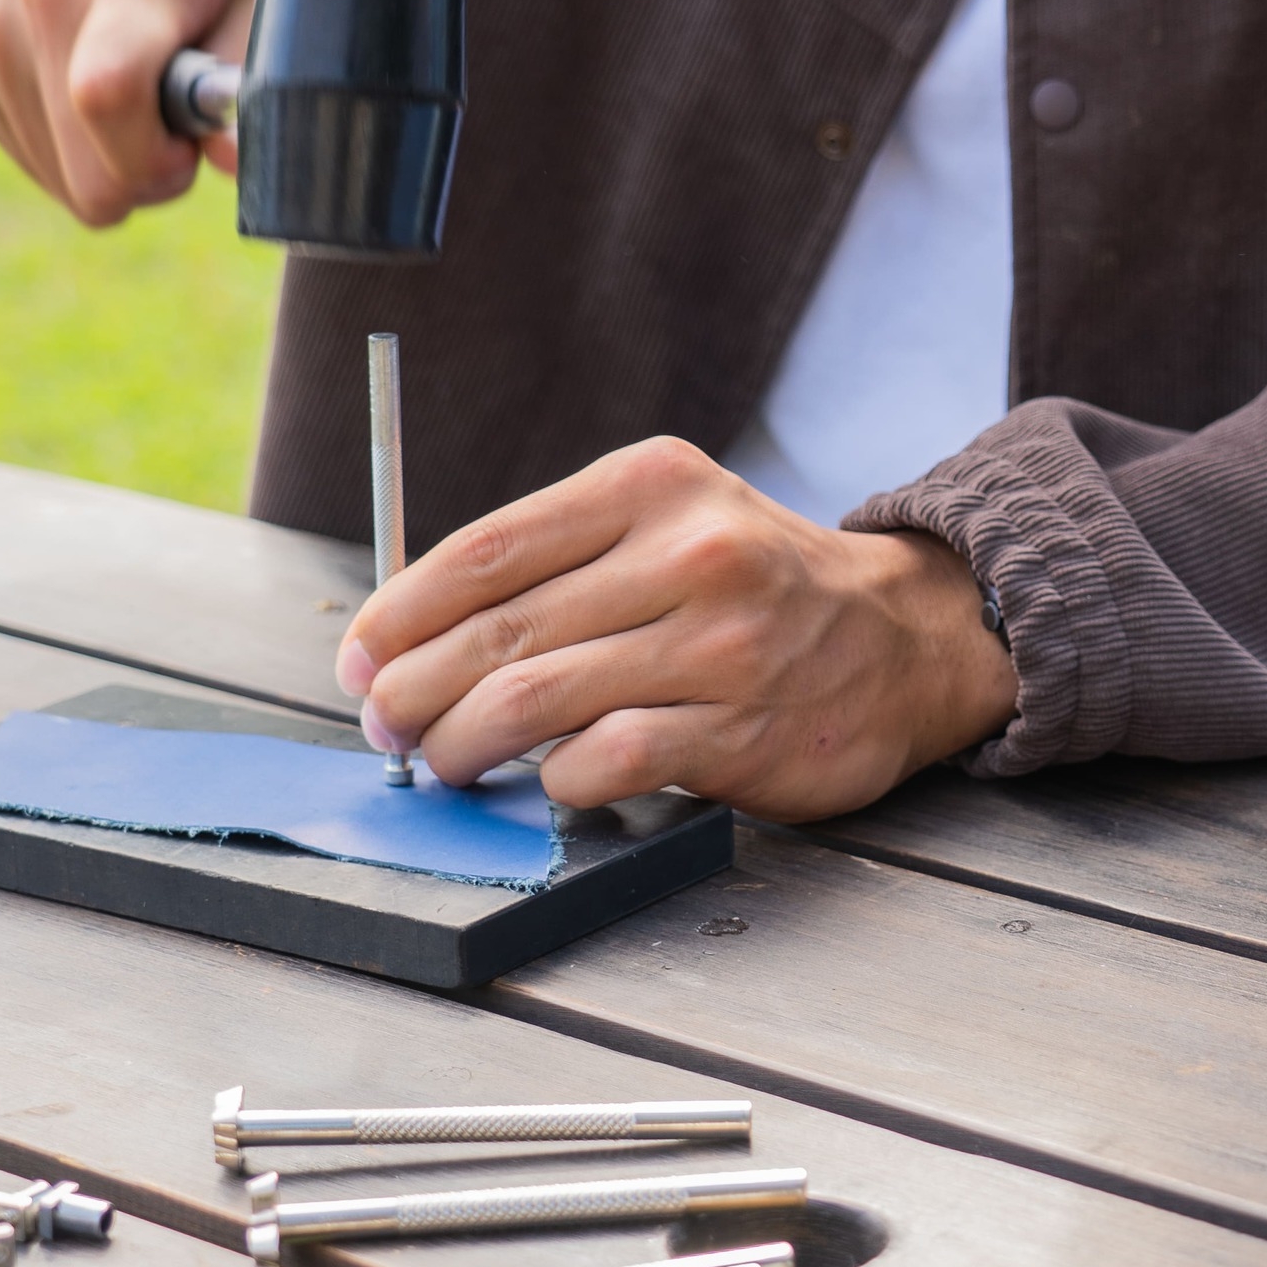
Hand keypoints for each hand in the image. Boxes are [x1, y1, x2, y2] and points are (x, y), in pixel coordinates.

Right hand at [0, 0, 265, 224]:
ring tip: (136, 87)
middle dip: (143, 175)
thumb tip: (237, 161)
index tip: (192, 142)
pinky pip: (26, 151)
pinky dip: (68, 144)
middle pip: (84, 174)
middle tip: (174, 123)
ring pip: (56, 176)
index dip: (158, 159)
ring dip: (105, 157)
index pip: (108, 99)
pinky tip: (91, 84)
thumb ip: (255, 73)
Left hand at [334, 437, 1020, 820]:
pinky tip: (547, 780)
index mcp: (650, 486)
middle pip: (499, 631)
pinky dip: (555, 780)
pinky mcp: (740, 728)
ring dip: (463, 745)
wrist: (906, 639)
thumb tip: (413, 632)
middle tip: (383, 724)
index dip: (400, 613)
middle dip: (414, 690)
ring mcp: (719, 645)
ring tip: (441, 761)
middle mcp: (688, 554)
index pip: (487, 550)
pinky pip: (605, 761)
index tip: (360, 656)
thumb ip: (561, 560)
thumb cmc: (756, 586)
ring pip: (536, 700)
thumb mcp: (670, 522)